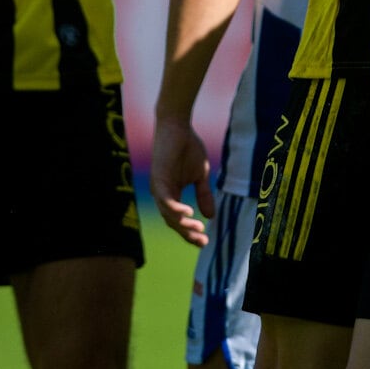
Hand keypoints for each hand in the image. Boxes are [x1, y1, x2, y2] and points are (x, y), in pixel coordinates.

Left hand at [148, 115, 214, 245]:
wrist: (178, 126)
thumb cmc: (188, 147)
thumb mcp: (200, 175)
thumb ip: (203, 194)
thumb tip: (211, 217)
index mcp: (172, 194)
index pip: (179, 220)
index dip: (191, 232)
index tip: (206, 241)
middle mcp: (163, 194)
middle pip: (172, 223)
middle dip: (188, 234)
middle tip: (203, 242)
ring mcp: (159, 187)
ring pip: (168, 215)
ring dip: (183, 225)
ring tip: (199, 229)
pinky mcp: (158, 179)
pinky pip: (165, 201)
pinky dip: (176, 210)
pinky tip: (189, 214)